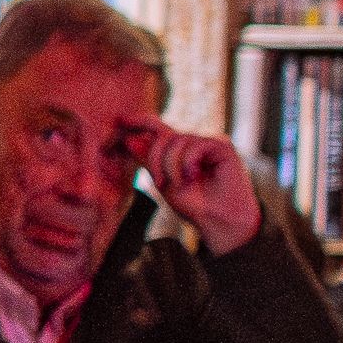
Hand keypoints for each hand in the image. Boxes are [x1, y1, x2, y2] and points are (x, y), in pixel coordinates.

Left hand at [123, 117, 258, 252]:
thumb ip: (149, 161)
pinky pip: (195, 145)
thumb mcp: (163, 182)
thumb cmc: (194, 205)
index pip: (156, 128)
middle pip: (162, 135)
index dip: (138, 122)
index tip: (119, 120)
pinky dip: (188, 162)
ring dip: (172, 165)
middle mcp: (191, 143)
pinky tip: (194, 176)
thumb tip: (130, 139)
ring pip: (177, 140)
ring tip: (181, 183)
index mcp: (176, 150)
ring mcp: (207, 143)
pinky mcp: (222, 146)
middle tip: (159, 182)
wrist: (219, 221)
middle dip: (155, 159)